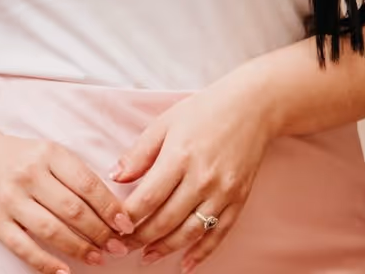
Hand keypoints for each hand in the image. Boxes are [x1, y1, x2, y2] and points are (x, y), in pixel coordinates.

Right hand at [0, 131, 136, 272]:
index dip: (109, 206)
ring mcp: (10, 198)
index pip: (86, 183)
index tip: (125, 224)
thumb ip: (75, 174)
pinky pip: (23, 247)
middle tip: (117, 246)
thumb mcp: (49, 153)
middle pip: (72, 209)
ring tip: (97, 258)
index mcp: (48, 153)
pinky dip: (45, 263)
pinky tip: (64, 271)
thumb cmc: (21, 158)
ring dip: (78, 248)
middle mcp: (29, 174)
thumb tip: (111, 207)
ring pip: (51, 230)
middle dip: (99, 231)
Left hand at [110, 75, 273, 271]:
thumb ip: (140, 152)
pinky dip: (201, 253)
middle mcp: (202, 178)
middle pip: (166, 220)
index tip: (113, 225)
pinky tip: (185, 264)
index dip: (127, 217)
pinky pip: (218, 234)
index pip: (147, 198)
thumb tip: (116, 176)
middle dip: (140, 237)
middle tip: (123, 245)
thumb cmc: (205, 110)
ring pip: (189, 232)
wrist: (252, 107)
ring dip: (165, 249)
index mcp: (180, 156)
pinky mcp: (238, 200)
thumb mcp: (166, 122)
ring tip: (147, 256)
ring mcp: (222, 192)